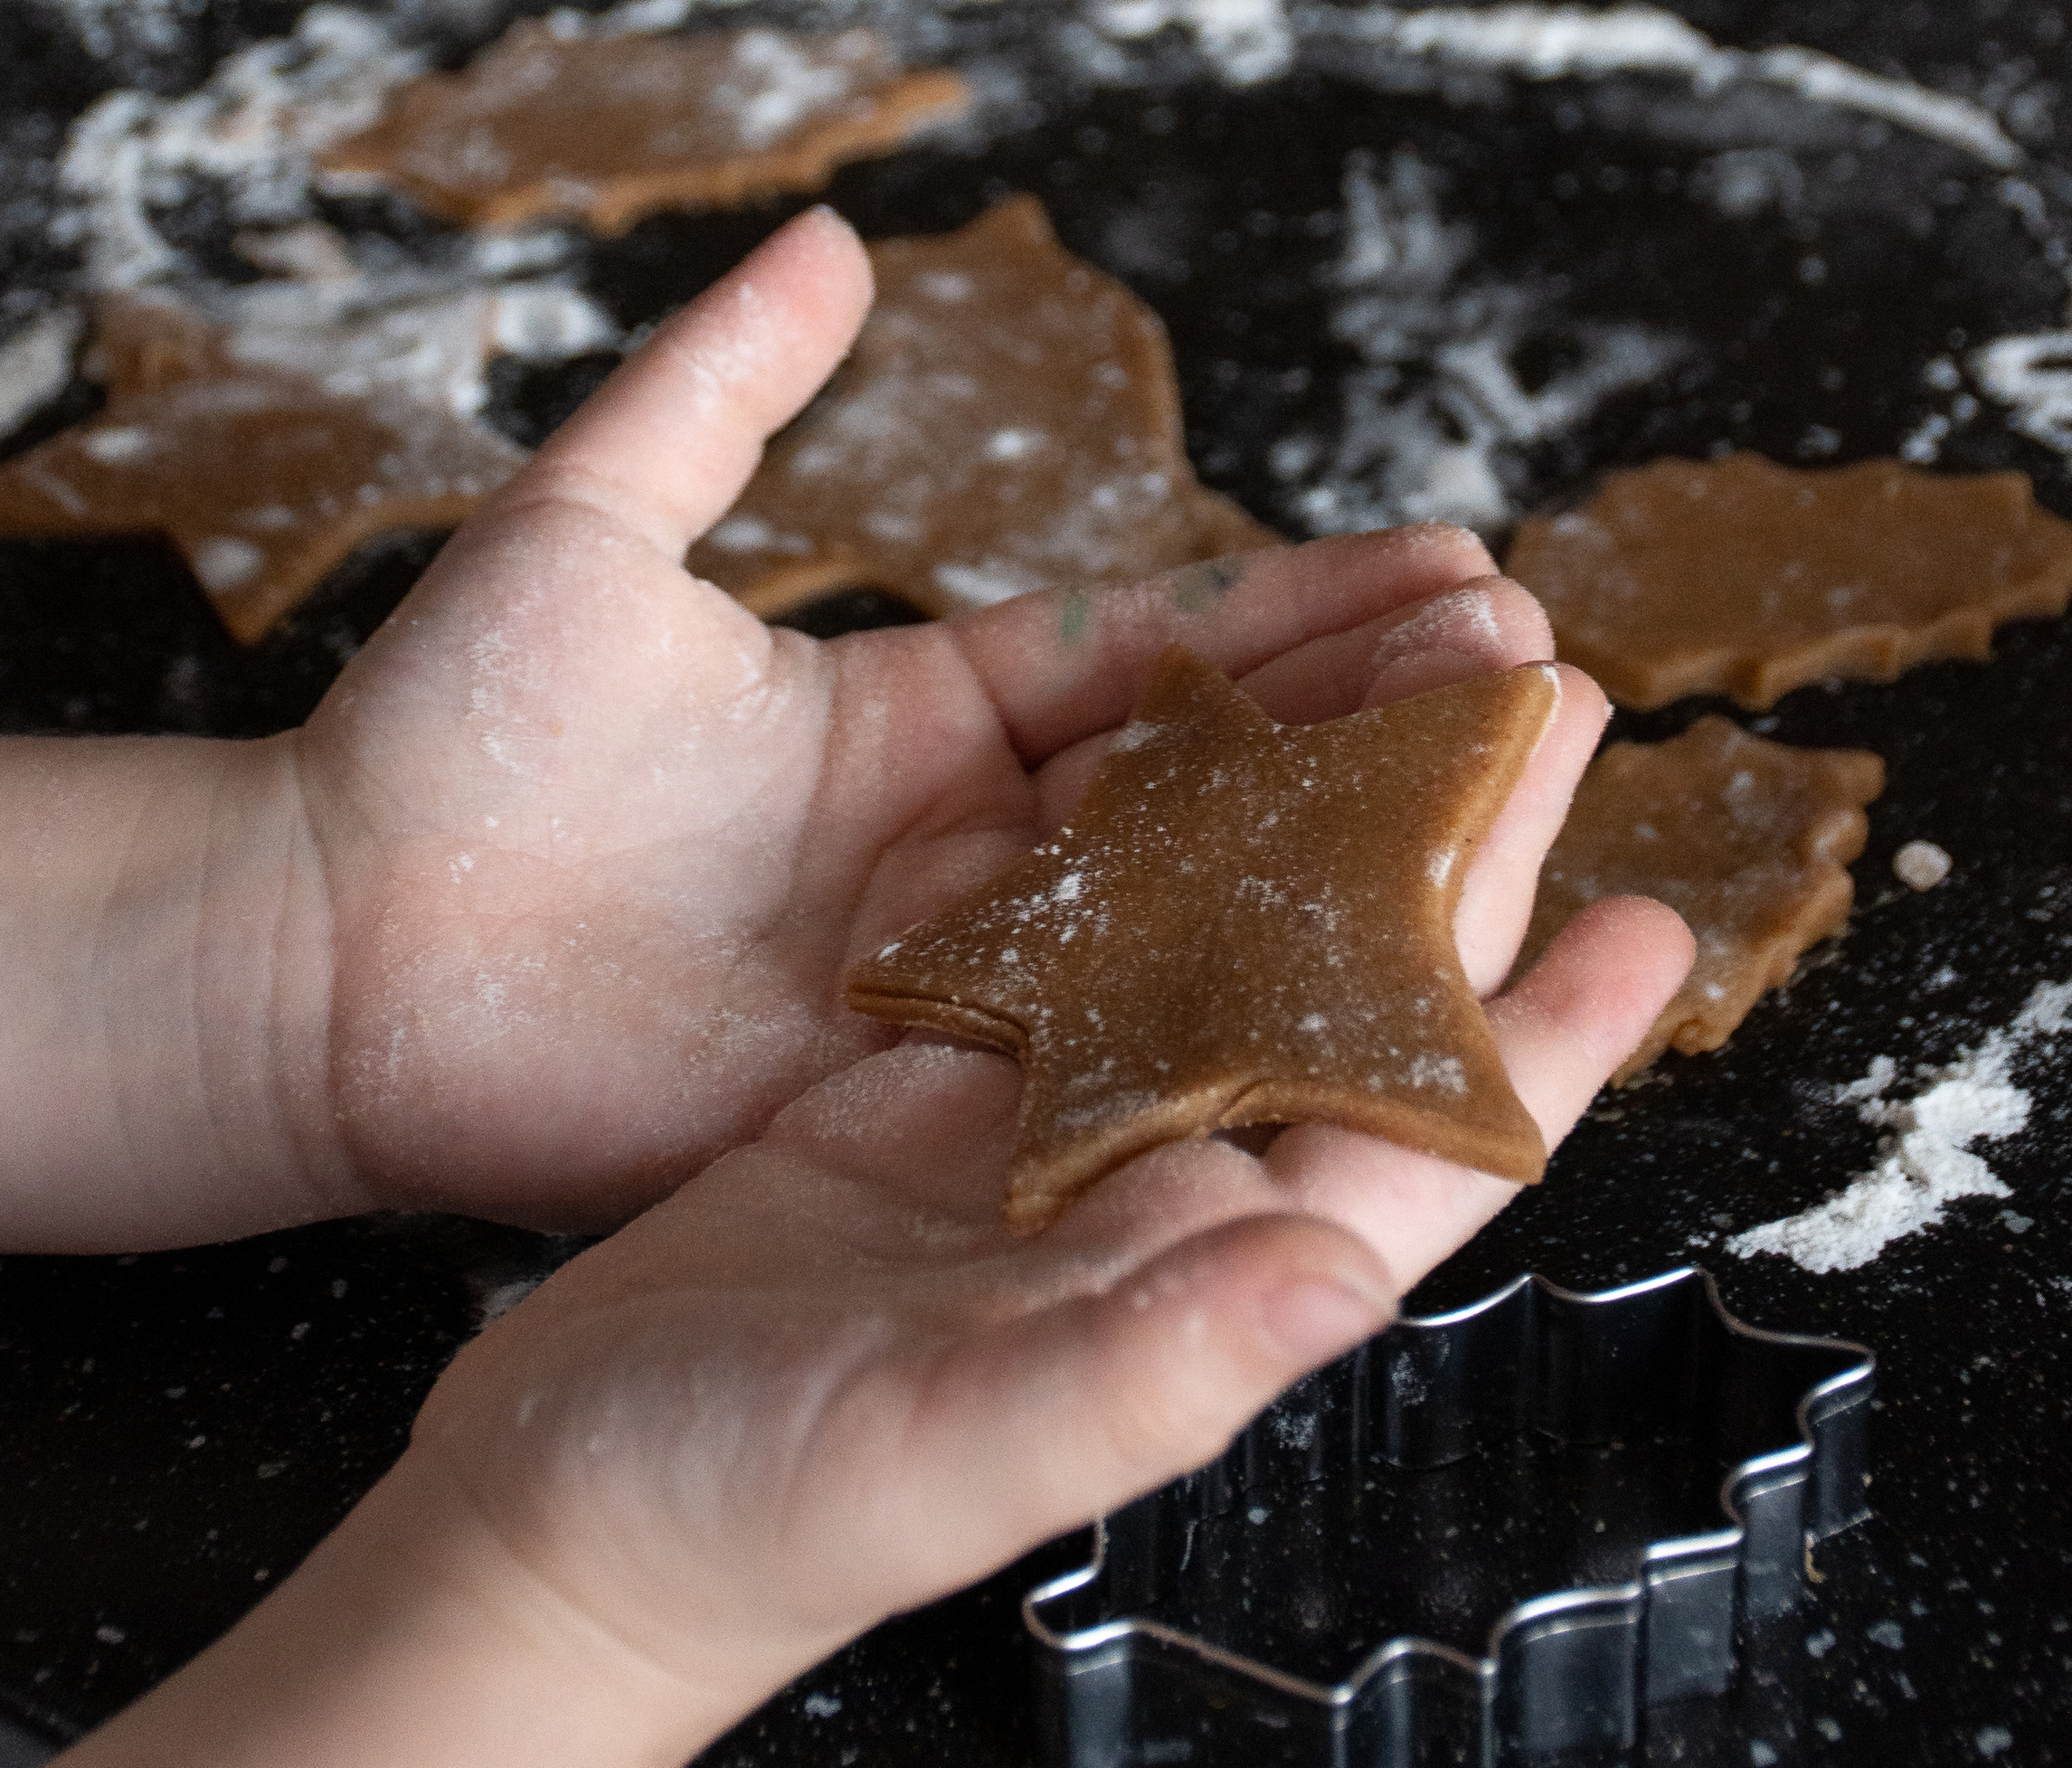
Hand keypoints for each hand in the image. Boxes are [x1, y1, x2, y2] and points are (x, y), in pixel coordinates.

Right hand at [70, 643, 1690, 1767]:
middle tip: (1533, 689)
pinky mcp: (912, 1086)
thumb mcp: (934, 1453)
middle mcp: (1136, 1199)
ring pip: (1205, 936)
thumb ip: (1138, 1370)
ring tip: (1383, 672)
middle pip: (1330, 994)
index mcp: (1183, 1280)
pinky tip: (1156, 730)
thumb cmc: (733, 1524)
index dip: (1543, 1041)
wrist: (544, 1518)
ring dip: (1297, 813)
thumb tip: (1339, 1279)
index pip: (1412, 1144)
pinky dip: (1112, 823)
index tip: (1653, 919)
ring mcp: (1028, 1138)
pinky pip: (1051, 925)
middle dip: (1441, 850)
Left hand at [281, 205, 1588, 1223]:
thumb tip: (836, 236)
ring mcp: (941, 987)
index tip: (1457, 568)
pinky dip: (1216, 1032)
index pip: (1153, 653)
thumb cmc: (439, 734)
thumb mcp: (593, 522)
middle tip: (1541, 669)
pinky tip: (1355, 995)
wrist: (312, 947)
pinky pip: (1082, 1069)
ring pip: (1181, 921)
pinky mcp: (891, 1109)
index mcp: (918, 712)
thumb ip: (723, 384)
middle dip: (1377, 726)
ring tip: (1514, 795)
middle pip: (1211, 785)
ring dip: (1341, 867)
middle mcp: (963, 850)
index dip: (1304, 616)